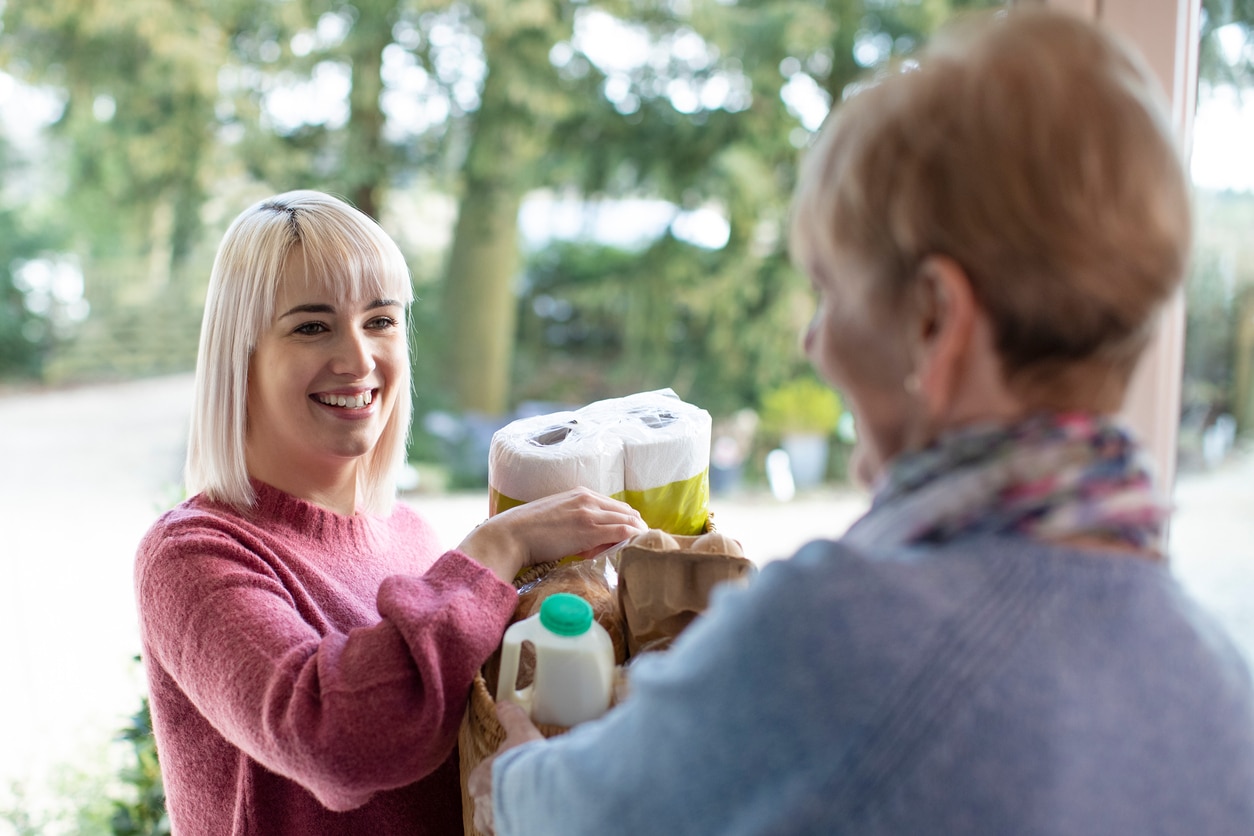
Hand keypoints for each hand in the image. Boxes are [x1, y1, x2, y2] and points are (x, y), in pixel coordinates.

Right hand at [458, 487, 645, 583]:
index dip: (622, 523)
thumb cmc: (527, 532)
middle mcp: (588, 498)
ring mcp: (589, 512)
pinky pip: (623, 532)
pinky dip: (631, 540)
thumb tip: (590, 542)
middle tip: (629, 549)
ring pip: (629, 522)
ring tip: (630, 553)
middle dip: (633, 530)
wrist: (510, 535)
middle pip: (627, 512)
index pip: (615, 506)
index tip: (621, 540)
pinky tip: (629, 551)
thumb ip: (575, 523)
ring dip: (634, 537)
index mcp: (580, 493)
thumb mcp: (556, 519)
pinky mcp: (590, 529)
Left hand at [468, 701, 544, 835]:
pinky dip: (520, 826)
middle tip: (520, 795)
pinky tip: (533, 821)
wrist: (541, 796)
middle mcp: (482, 805)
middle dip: (501, 800)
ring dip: (508, 816)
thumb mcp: (521, 734)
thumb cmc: (525, 767)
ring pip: (496, 822)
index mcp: (480, 779)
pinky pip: (511, 831)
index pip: (481, 779)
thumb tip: (503, 705)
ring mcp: (494, 824)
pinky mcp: (509, 835)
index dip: (496, 776)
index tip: (509, 774)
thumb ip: (511, 719)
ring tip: (528, 811)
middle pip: (487, 803)